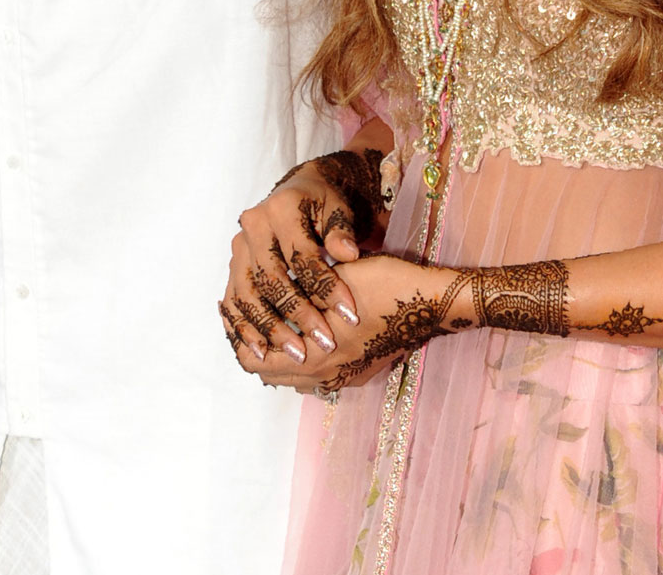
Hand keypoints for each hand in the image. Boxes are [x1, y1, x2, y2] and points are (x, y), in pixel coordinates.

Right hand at [220, 148, 386, 371]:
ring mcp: (239, 246)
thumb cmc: (323, 203)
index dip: (326, 286)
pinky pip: (233, 300)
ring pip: (247, 294)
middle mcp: (253, 225)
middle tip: (324, 342)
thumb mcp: (339, 209)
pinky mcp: (234, 265)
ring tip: (296, 354)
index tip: (348, 314)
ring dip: (270, 328)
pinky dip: (243, 328)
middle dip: (298, 314)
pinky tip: (261, 351)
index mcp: (281, 207)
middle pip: (271, 278)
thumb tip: (349, 254)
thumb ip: (341, 231)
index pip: (302, 255)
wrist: (299, 192)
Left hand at [226, 255, 470, 394]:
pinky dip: (303, 359)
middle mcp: (327, 377)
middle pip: (271, 374)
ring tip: (274, 323)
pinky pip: (318, 377)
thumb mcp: (332, 283)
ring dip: (280, 355)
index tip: (232, 311)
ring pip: (295, 377)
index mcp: (315, 357)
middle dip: (256, 348)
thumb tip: (260, 290)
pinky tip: (307, 332)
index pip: (256, 360)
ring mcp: (345, 379)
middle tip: (247, 317)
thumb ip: (296, 293)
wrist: (431, 303)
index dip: (239, 337)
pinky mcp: (360, 374)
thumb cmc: (382, 284)